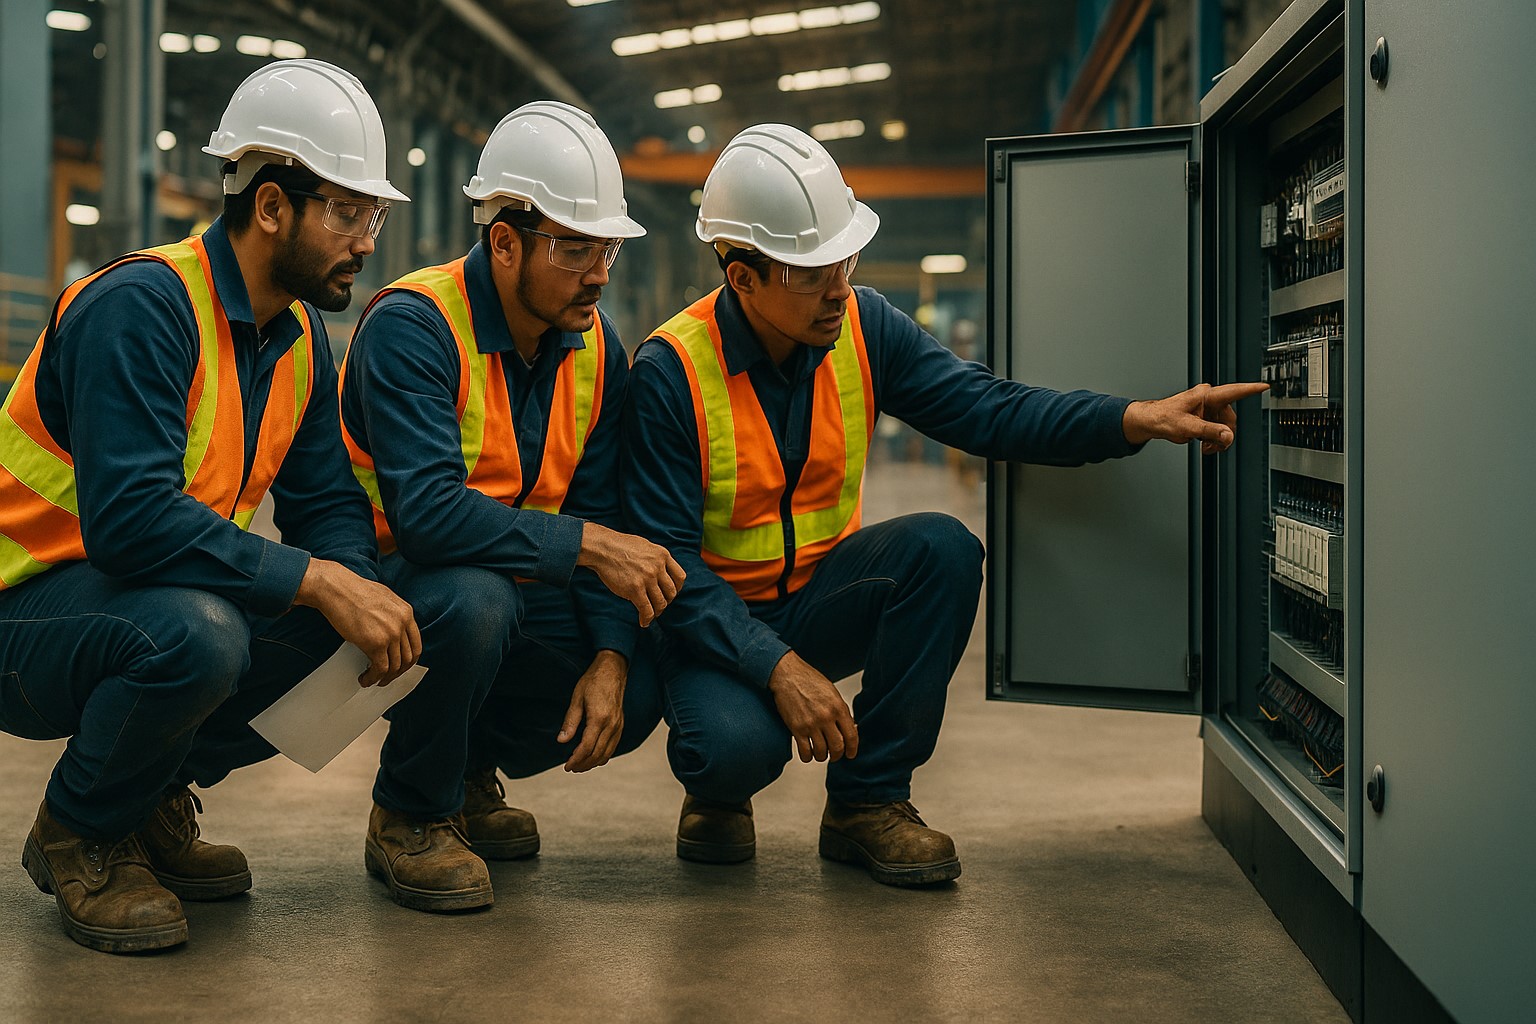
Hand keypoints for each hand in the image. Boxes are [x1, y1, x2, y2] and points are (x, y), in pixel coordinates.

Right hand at [294, 558, 421, 686]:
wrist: (336, 588)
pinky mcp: (375, 643)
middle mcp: (402, 623)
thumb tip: (393, 634)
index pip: (415, 645)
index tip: (399, 667)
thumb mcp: (384, 598)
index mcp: (407, 612)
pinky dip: (373, 678)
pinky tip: (365, 678)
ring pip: (394, 666)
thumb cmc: (353, 591)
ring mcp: (390, 633)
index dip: (408, 661)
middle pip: (407, 658)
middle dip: (397, 672)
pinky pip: (380, 668)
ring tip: (373, 680)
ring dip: (384, 678)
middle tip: (386, 677)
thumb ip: (394, 615)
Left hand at [558, 650, 626, 772]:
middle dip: (583, 765)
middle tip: (571, 768)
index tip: (566, 766)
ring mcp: (618, 725)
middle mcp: (612, 725)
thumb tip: (562, 740)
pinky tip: (594, 756)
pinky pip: (613, 746)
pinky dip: (603, 755)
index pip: (587, 747)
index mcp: (599, 718)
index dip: (576, 759)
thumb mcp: (577, 699)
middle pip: (597, 754)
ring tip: (581, 765)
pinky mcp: (621, 724)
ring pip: (607, 753)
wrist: (613, 669)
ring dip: (593, 763)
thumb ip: (570, 722)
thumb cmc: (593, 681)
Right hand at [576, 522, 685, 626]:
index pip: (680, 577)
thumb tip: (662, 571)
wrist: (602, 548)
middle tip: (659, 605)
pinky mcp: (635, 589)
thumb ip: (656, 558)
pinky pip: (647, 609)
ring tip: (651, 614)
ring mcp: (647, 579)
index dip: (677, 588)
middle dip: (666, 601)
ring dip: (657, 612)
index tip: (669, 593)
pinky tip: (643, 622)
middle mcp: (658, 567)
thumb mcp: (645, 546)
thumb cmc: (620, 546)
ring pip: (661, 603)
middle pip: (671, 592)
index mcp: (662, 555)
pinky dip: (647, 619)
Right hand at [767, 651, 858, 763]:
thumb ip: (841, 712)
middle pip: (838, 747)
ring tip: (820, 753)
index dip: (852, 749)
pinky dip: (808, 757)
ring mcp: (811, 724)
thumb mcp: (832, 693)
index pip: (852, 736)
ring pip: (822, 753)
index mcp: (838, 707)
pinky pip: (805, 752)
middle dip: (838, 756)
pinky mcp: (796, 729)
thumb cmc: (809, 681)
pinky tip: (808, 753)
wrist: (787, 675)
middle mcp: (826, 717)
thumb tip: (850, 729)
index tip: (850, 754)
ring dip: (822, 756)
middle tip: (835, 756)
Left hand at [1123, 381, 1269, 453]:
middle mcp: (1209, 399)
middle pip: (1230, 419)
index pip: (1233, 391)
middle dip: (1223, 434)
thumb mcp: (1187, 427)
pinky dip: (1212, 439)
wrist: (1151, 422)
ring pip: (1224, 427)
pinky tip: (1203, 443)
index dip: (1250, 389)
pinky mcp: (1204, 417)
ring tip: (1204, 446)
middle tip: (1212, 445)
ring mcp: (1207, 409)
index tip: (1264, 386)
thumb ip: (1209, 431)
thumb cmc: (1163, 417)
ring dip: (1217, 439)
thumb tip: (1227, 436)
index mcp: (1206, 395)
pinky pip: (1217, 430)